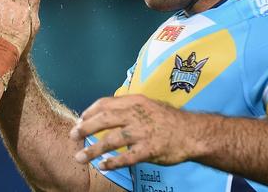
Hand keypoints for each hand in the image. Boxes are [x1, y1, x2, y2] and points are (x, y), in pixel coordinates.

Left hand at [68, 94, 203, 169]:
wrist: (194, 132)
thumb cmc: (169, 120)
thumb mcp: (148, 105)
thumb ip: (128, 108)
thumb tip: (106, 112)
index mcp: (135, 101)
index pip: (106, 103)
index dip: (90, 111)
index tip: (80, 119)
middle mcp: (137, 115)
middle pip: (104, 120)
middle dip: (85, 128)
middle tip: (73, 136)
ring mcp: (143, 132)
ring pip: (112, 140)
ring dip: (93, 149)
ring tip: (80, 157)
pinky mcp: (150, 149)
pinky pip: (127, 157)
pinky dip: (113, 162)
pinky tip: (102, 166)